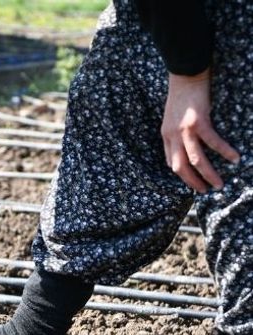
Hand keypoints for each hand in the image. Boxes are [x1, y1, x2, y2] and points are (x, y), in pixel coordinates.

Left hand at [162, 69, 239, 192]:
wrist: (185, 75)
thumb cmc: (182, 94)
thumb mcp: (172, 117)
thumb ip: (177, 132)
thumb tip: (186, 145)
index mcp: (166, 135)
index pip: (171, 162)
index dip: (182, 175)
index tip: (192, 182)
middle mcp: (172, 136)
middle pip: (180, 167)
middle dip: (193, 182)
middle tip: (205, 191)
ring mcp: (184, 130)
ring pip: (196, 160)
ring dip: (208, 174)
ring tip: (219, 184)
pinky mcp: (198, 122)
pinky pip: (213, 142)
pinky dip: (225, 152)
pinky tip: (235, 158)